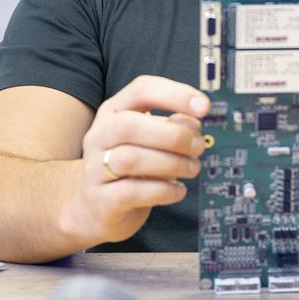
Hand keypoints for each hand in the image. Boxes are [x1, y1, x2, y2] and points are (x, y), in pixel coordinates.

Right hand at [60, 75, 209, 247]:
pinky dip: (163, 190)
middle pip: (129, 125)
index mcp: (113, 112)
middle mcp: (99, 136)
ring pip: (130, 159)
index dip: (175, 94)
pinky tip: (177, 190)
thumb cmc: (130, 170)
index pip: (140, 90)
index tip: (203, 107)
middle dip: (173, 135)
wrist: (97, 208)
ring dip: (172, 163)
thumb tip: (193, 125)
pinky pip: (132, 192)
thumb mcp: (150, 142)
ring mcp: (94, 168)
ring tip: (192, 169)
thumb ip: (171, 128)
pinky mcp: (101, 199)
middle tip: (198, 147)